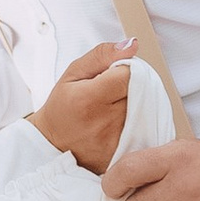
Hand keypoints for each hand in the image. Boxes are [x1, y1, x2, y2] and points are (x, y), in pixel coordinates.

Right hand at [30, 41, 133, 176]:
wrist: (53, 146)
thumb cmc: (63, 107)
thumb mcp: (73, 73)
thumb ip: (103, 55)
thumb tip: (133, 45)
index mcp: (89, 100)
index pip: (128, 75)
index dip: (126, 71)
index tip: (115, 75)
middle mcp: (104, 123)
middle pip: (141, 93)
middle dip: (132, 88)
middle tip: (115, 92)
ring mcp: (115, 143)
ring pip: (146, 112)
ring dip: (137, 106)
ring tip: (116, 108)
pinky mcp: (123, 155)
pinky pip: (145, 132)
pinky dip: (139, 124)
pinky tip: (122, 123)